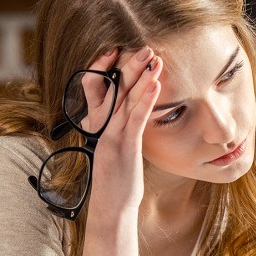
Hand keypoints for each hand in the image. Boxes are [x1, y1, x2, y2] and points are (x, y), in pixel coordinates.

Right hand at [81, 46, 162, 215]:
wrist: (111, 207)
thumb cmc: (116, 181)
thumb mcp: (116, 150)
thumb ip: (120, 131)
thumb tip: (132, 118)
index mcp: (98, 126)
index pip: (98, 89)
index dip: (107, 69)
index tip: (119, 53)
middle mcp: (102, 127)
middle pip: (114, 89)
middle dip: (131, 66)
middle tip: (146, 48)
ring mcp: (112, 136)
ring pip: (126, 99)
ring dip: (141, 77)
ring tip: (154, 58)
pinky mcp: (124, 147)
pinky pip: (136, 119)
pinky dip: (146, 100)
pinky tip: (156, 85)